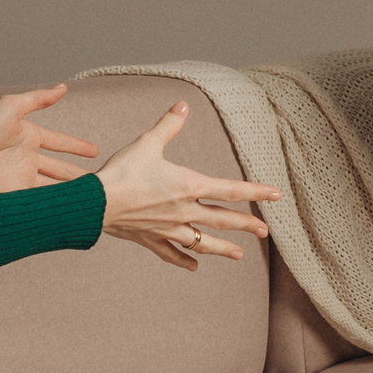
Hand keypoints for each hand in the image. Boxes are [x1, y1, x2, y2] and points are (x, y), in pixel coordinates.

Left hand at [0, 84, 101, 193]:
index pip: (60, 143)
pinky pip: (40, 199)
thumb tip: (63, 87)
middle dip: (78, 175)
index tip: (95, 152)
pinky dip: (54, 204)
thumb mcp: (13, 106)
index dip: (77, 147)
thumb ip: (39, 98)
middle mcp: (28, 158)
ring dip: (70, 191)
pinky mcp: (16, 194)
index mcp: (29, 137)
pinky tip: (68, 209)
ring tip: (90, 198)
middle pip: (60, 169)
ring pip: (54, 186)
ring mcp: (22, 177)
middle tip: (99, 182)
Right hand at [95, 101, 281, 270]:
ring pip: (202, 242)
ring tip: (238, 255)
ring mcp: (169, 228)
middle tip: (265, 231)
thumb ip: (168, 125)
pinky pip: (171, 253)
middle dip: (246, 225)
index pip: (230, 189)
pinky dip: (183, 260)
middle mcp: (184, 211)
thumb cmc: (123, 171)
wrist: (96, 203)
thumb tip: (183, 105)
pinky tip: (194, 267)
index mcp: (189, 186)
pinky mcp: (151, 238)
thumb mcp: (148, 143)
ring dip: (222, 249)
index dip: (255, 191)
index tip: (276, 194)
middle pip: (223, 220)